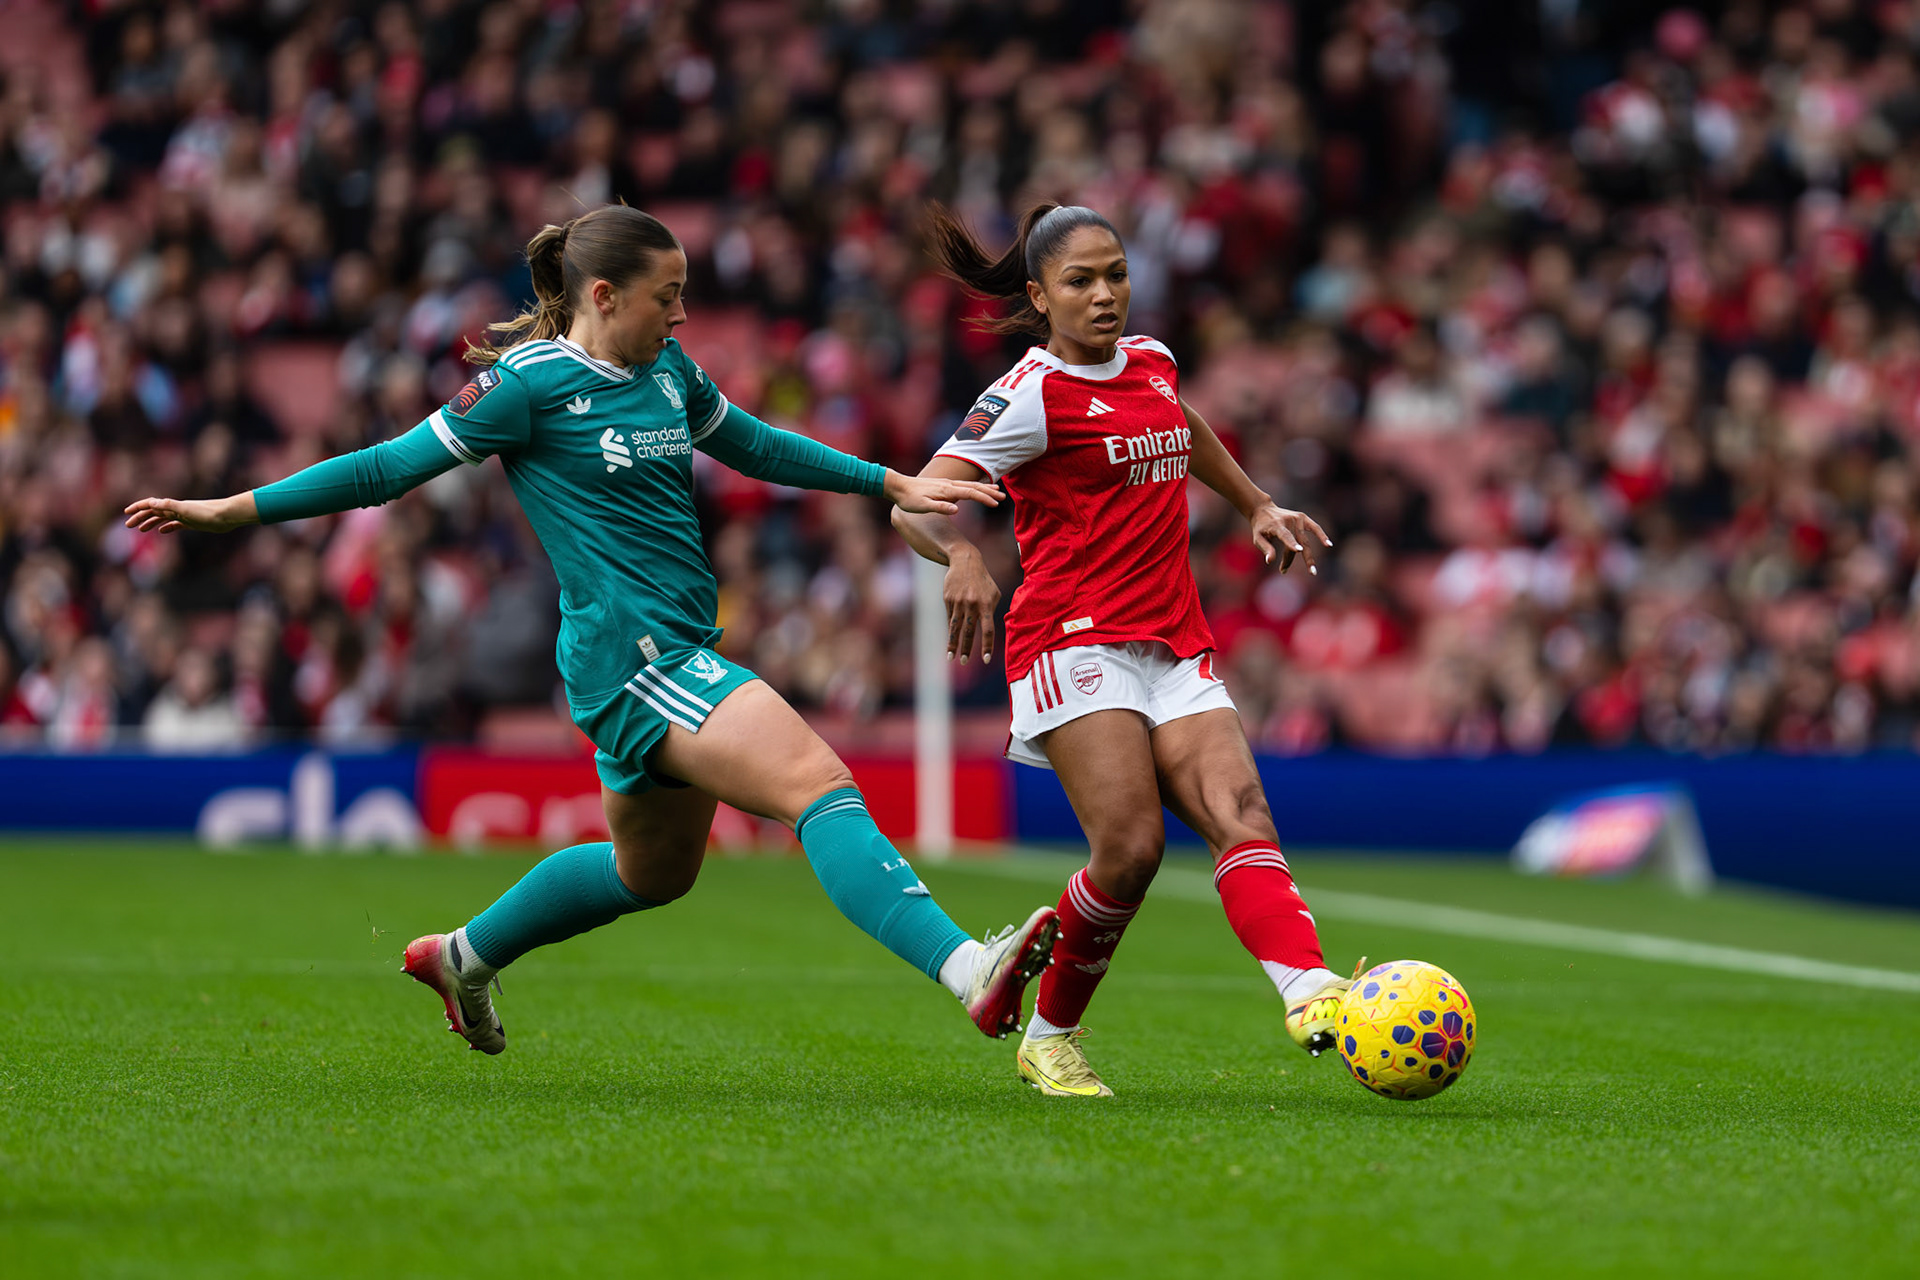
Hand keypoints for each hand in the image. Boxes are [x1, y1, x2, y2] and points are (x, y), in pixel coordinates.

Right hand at [123, 494, 255, 534]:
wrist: (227, 516)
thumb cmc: (207, 512)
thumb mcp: (185, 509)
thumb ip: (168, 506)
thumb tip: (151, 503)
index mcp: (172, 506)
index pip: (150, 504)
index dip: (138, 508)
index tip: (126, 513)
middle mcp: (177, 509)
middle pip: (154, 512)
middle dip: (140, 517)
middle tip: (128, 525)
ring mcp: (184, 516)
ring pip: (163, 518)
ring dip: (151, 522)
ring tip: (141, 530)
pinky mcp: (193, 523)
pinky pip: (176, 525)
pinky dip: (167, 527)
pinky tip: (162, 531)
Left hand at [883, 469, 1002, 515]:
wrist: (898, 486)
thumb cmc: (909, 499)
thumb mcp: (922, 507)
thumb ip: (940, 508)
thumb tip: (957, 509)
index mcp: (946, 491)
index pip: (970, 493)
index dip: (984, 499)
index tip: (996, 504)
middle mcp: (948, 485)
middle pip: (974, 487)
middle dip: (989, 492)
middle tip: (1003, 497)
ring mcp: (946, 484)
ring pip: (969, 485)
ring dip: (983, 488)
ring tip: (996, 490)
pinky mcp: (943, 485)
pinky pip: (963, 485)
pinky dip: (973, 486)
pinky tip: (975, 489)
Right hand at [944, 548, 1001, 663]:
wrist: (965, 561)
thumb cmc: (983, 580)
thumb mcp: (994, 593)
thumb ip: (992, 611)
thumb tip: (988, 629)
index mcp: (986, 604)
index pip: (988, 630)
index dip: (987, 646)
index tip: (985, 660)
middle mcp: (972, 604)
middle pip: (968, 631)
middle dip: (966, 649)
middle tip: (964, 662)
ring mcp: (958, 602)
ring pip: (955, 627)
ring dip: (953, 644)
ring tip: (951, 657)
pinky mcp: (948, 600)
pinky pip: (950, 618)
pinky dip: (951, 630)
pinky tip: (951, 641)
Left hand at [1250, 503, 1331, 573]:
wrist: (1263, 510)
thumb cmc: (1260, 527)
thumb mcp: (1257, 538)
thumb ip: (1265, 548)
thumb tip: (1270, 561)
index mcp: (1276, 525)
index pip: (1285, 535)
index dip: (1292, 543)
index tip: (1299, 550)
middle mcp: (1289, 520)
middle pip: (1299, 541)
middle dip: (1305, 557)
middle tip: (1311, 573)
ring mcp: (1297, 518)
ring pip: (1305, 540)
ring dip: (1310, 556)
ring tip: (1313, 570)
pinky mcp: (1302, 517)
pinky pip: (1315, 528)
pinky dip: (1322, 535)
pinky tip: (1328, 545)